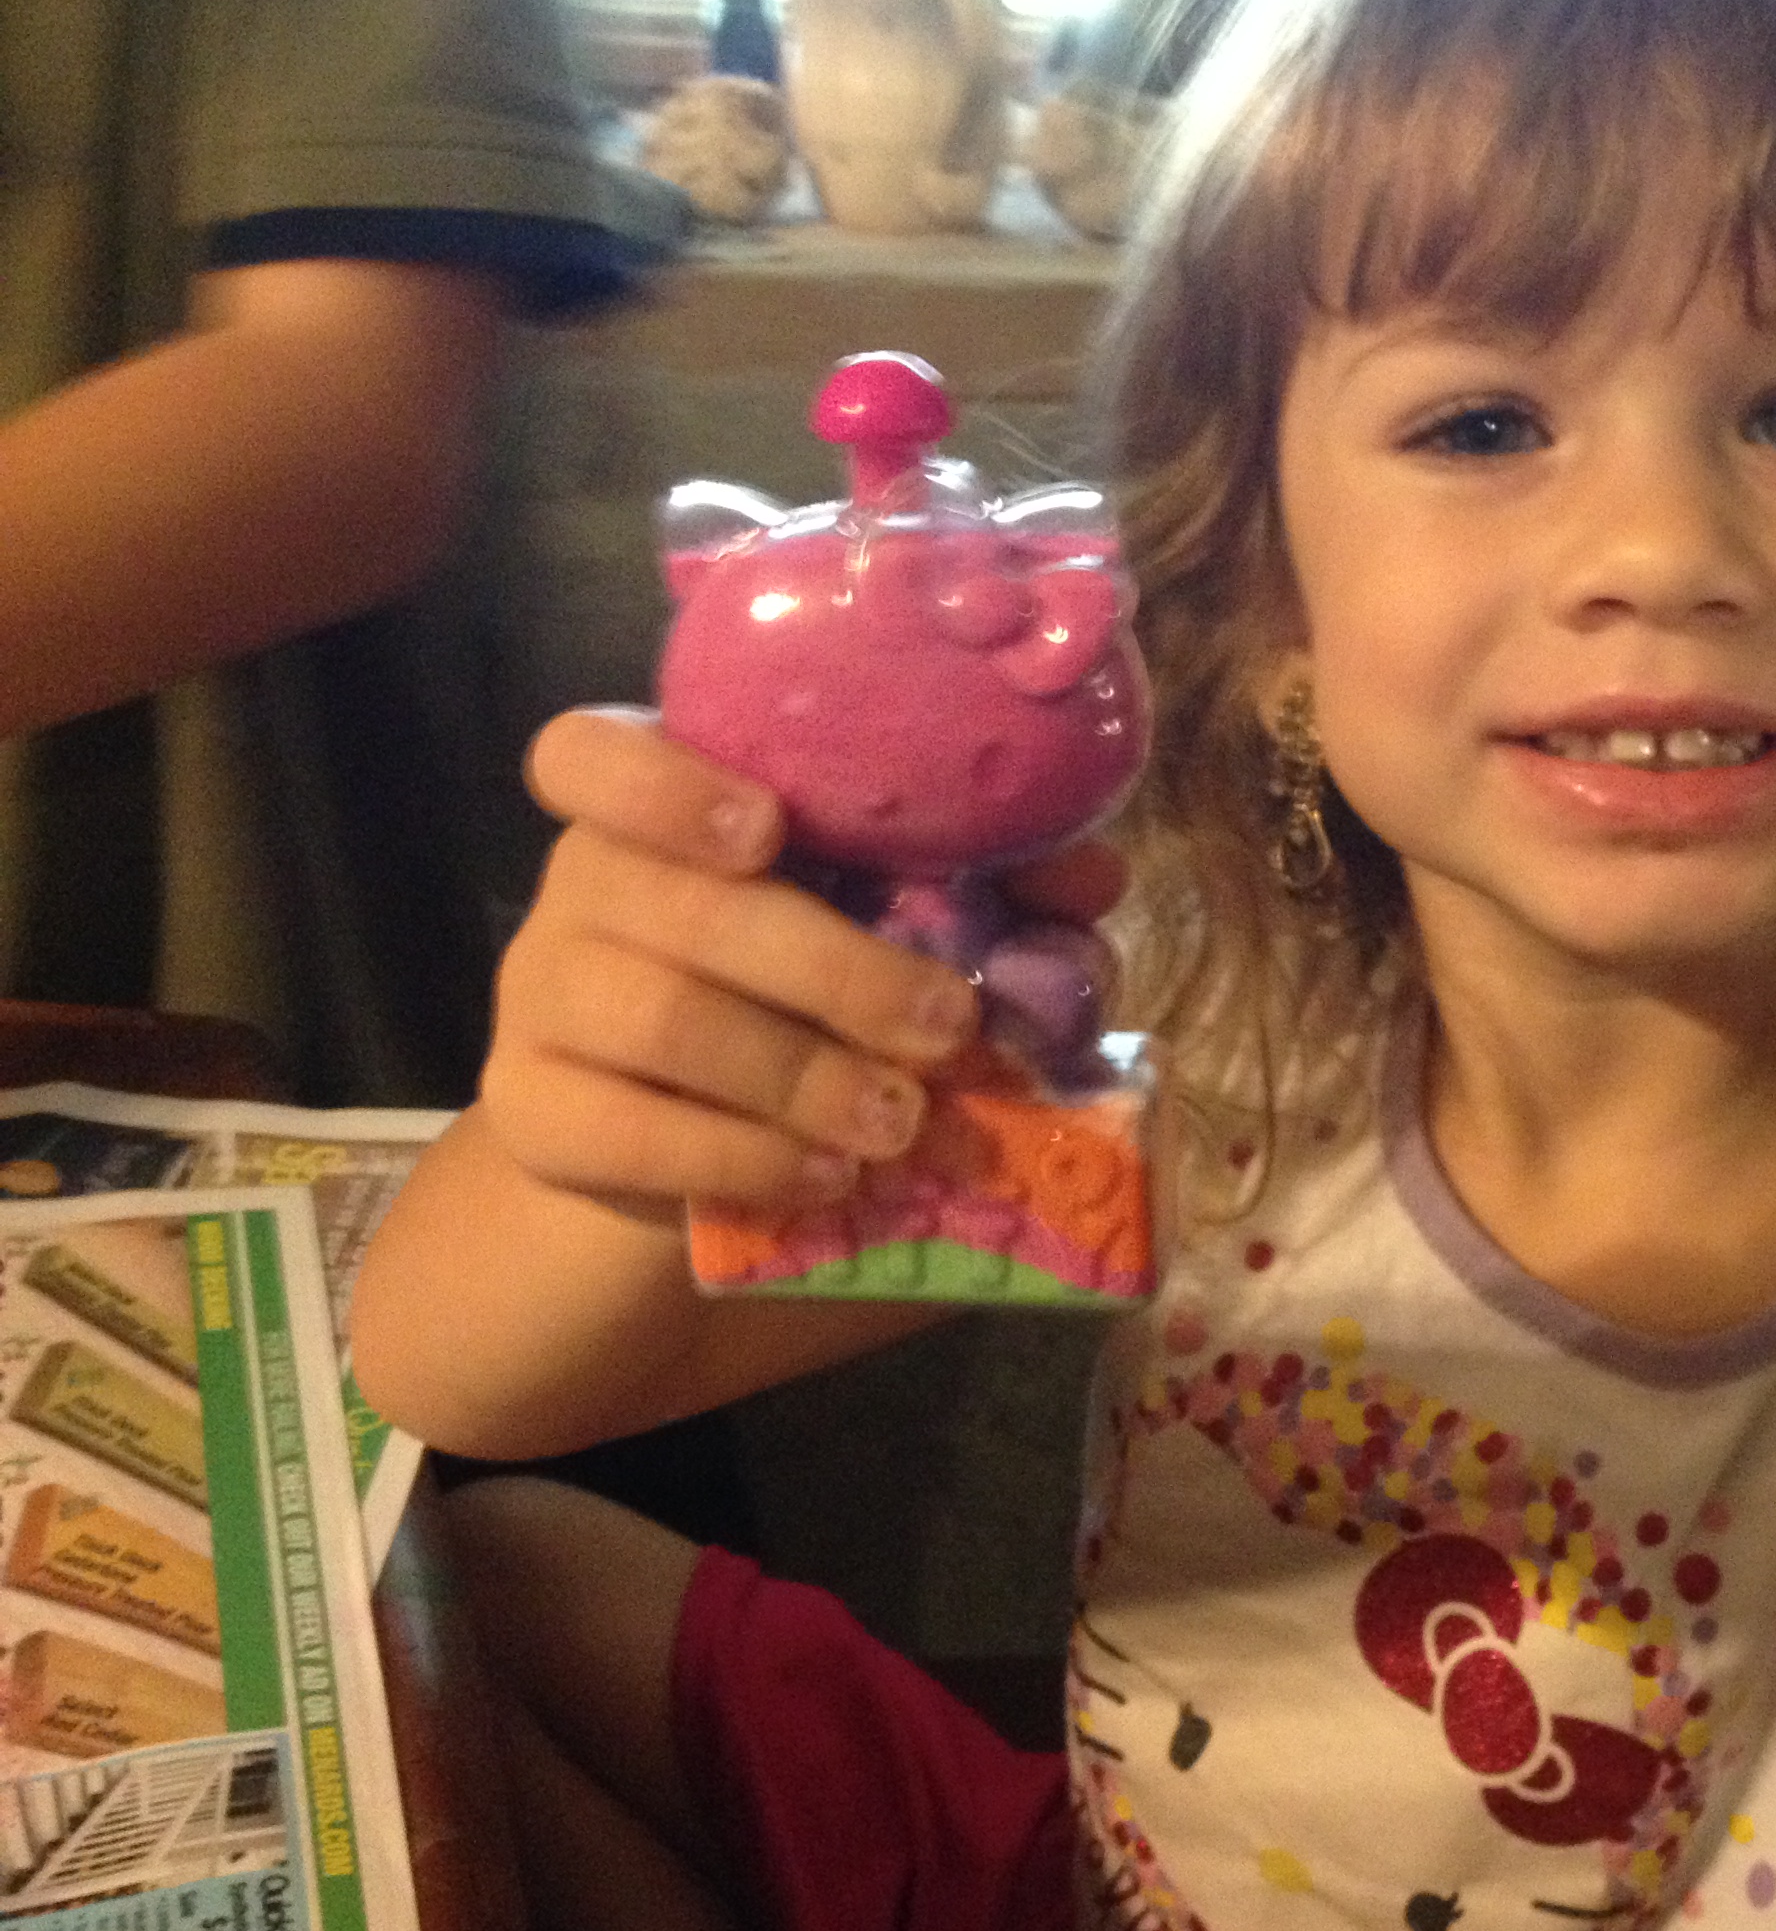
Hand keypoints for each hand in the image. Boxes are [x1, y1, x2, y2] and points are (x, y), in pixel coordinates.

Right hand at [481, 708, 979, 1215]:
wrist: (685, 1171)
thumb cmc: (811, 1024)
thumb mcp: (899, 954)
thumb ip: (987, 902)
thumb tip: (1090, 873)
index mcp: (659, 815)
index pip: (589, 753)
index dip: (665, 782)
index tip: (767, 827)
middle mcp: (581, 890)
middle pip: (676, 899)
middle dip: (832, 967)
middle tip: (946, 1027)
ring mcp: (536, 1003)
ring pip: (653, 1015)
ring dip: (799, 1074)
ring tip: (899, 1123)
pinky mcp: (531, 1119)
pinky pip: (622, 1130)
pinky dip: (741, 1157)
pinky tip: (825, 1178)